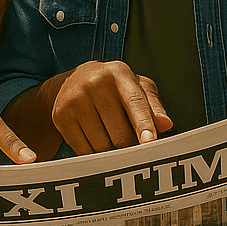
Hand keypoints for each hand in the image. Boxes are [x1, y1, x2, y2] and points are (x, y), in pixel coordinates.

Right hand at [52, 60, 172, 154]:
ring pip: (102, 146)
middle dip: (129, 145)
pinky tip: (94, 137)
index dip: (143, 123)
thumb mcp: (136, 87)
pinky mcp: (60, 115)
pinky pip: (84, 151)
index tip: (149, 143)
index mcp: (119, 73)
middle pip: (120, 134)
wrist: (73, 81)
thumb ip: (153, 105)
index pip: (134, 102)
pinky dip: (93, 153)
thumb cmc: (114, 87)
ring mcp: (75, 98)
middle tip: (129, 140)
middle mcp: (95, 82)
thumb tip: (166, 125)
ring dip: (111, 151)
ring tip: (109, 135)